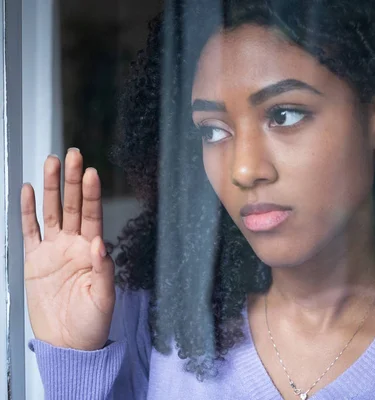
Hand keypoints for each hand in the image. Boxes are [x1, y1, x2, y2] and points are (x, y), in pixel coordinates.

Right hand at [21, 149, 114, 350]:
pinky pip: (30, 230)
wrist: (68, 343)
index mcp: (92, 251)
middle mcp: (73, 245)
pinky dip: (27, 211)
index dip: (92, 194)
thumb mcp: (104, 299)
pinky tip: (28, 191)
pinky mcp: (34, 260)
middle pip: (73, 205)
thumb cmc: (91, 323)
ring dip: (51, 188)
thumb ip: (103, 271)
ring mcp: (53, 250)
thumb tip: (100, 244)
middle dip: (72, 180)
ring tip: (51, 162)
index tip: (91, 173)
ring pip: (52, 211)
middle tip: (72, 155)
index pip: (93, 215)